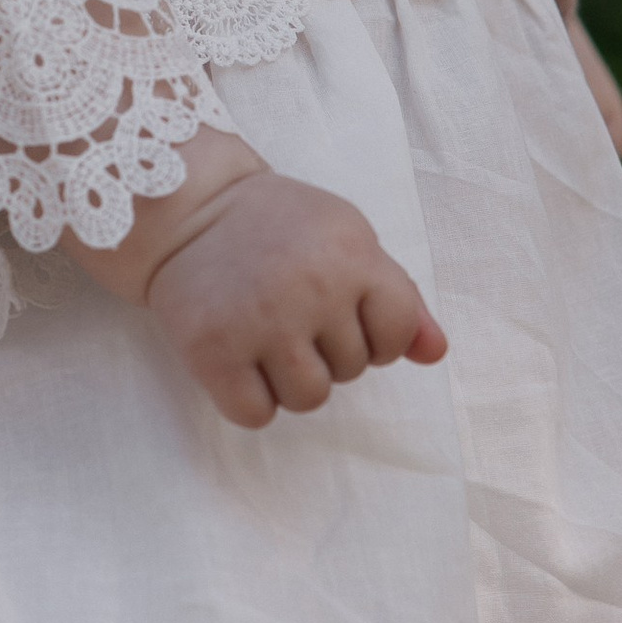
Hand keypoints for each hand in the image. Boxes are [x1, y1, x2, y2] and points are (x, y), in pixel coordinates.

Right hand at [69, 126, 445, 429]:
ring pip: (309, 399)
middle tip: (286, 307)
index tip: (340, 311)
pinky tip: (235, 358)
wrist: (186, 208)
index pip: (396, 334)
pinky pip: (255, 414)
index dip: (374, 332)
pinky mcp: (212, 349)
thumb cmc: (276, 225)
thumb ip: (398, 296)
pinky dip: (247, 399)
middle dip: (325, 349)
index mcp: (352, 255)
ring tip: (263, 335)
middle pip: (352, 370)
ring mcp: (260, 321)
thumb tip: (435, 353)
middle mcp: (312, 288)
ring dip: (289, 379)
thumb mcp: (345, 238)